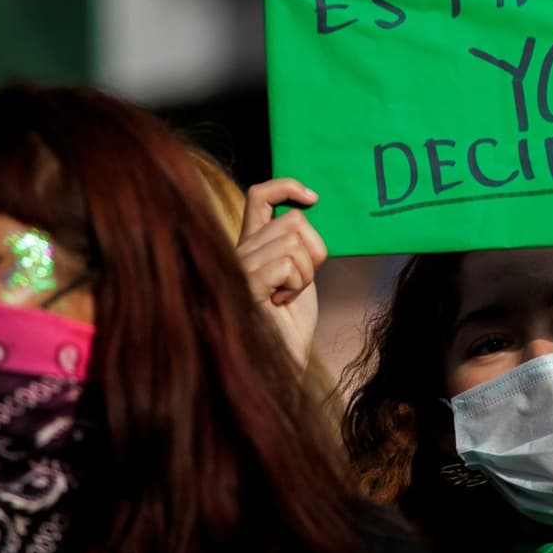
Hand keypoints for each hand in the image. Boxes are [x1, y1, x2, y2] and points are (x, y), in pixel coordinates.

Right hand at [236, 179, 326, 368]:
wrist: (279, 365)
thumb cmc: (290, 326)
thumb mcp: (300, 275)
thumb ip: (300, 246)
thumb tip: (314, 211)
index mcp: (251, 245)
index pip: (260, 195)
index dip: (287, 187)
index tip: (313, 198)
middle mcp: (238, 250)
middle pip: (293, 220)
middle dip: (314, 252)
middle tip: (300, 283)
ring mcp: (237, 266)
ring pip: (292, 241)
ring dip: (305, 273)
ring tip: (288, 296)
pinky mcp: (243, 284)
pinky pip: (286, 263)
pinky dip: (297, 284)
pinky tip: (281, 303)